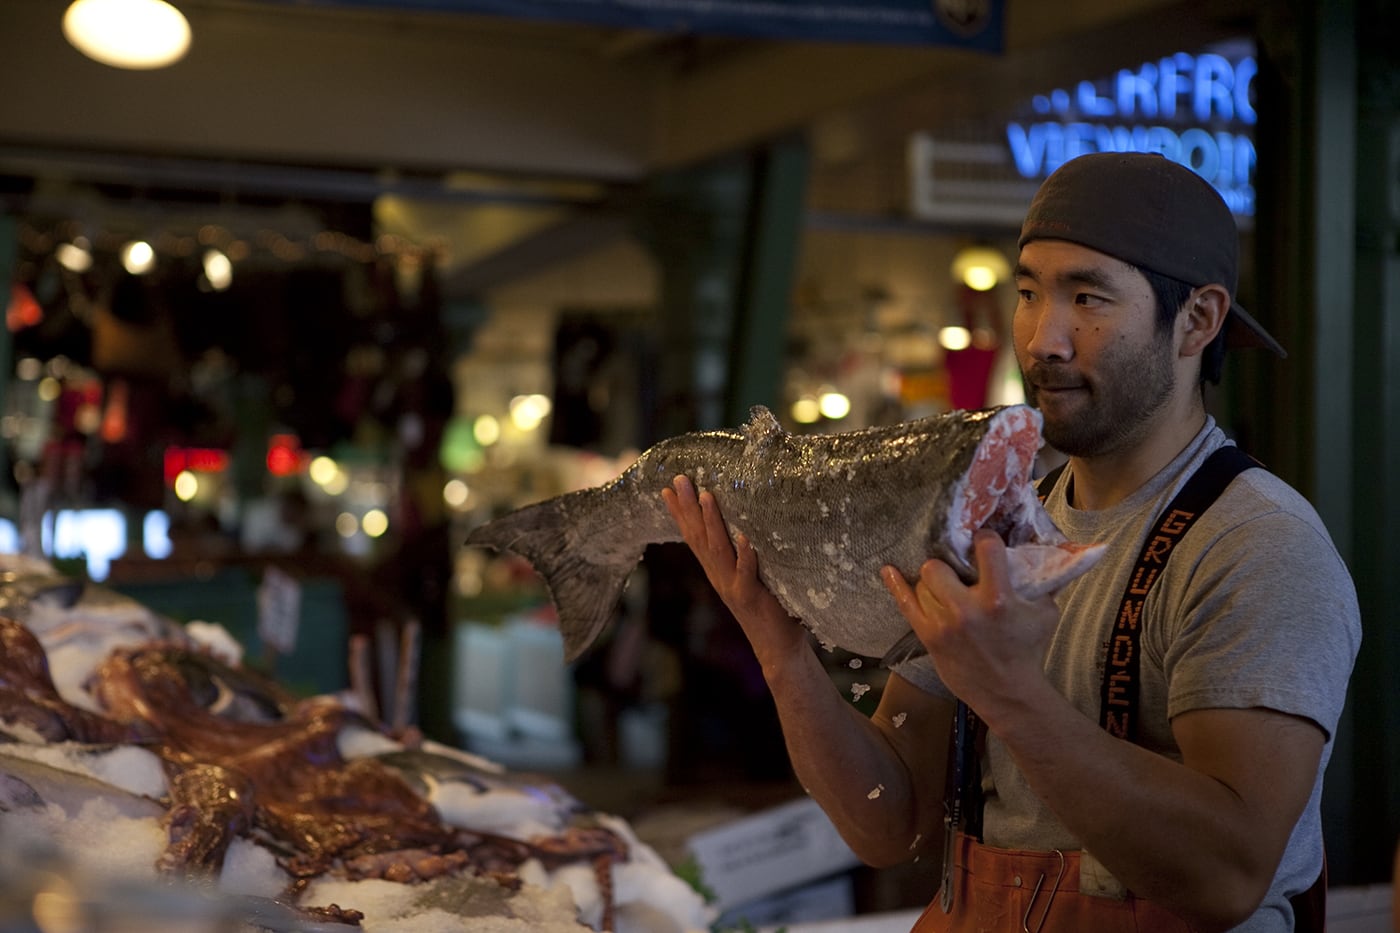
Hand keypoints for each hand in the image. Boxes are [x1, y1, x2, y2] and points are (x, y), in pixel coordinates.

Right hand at [661, 475, 808, 662]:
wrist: (776, 648)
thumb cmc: (768, 607)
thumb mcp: (749, 576)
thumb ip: (741, 554)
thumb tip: (744, 523)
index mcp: (717, 570)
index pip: (694, 537)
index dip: (680, 513)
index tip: (667, 489)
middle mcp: (719, 576)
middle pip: (700, 538)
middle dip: (688, 507)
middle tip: (679, 479)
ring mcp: (733, 586)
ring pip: (719, 550)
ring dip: (712, 523)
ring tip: (707, 496)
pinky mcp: (751, 597)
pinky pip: (747, 574)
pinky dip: (745, 556)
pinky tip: (744, 538)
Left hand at [881, 530, 1059, 723]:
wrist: (1007, 692)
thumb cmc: (1028, 649)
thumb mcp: (1045, 611)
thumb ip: (1039, 580)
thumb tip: (1040, 548)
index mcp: (999, 599)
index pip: (986, 548)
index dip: (985, 539)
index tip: (984, 541)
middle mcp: (967, 609)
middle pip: (937, 566)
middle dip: (947, 566)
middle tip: (957, 574)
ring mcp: (944, 624)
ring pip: (922, 583)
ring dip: (933, 583)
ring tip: (945, 588)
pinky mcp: (929, 636)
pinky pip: (905, 604)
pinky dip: (896, 585)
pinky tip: (889, 571)